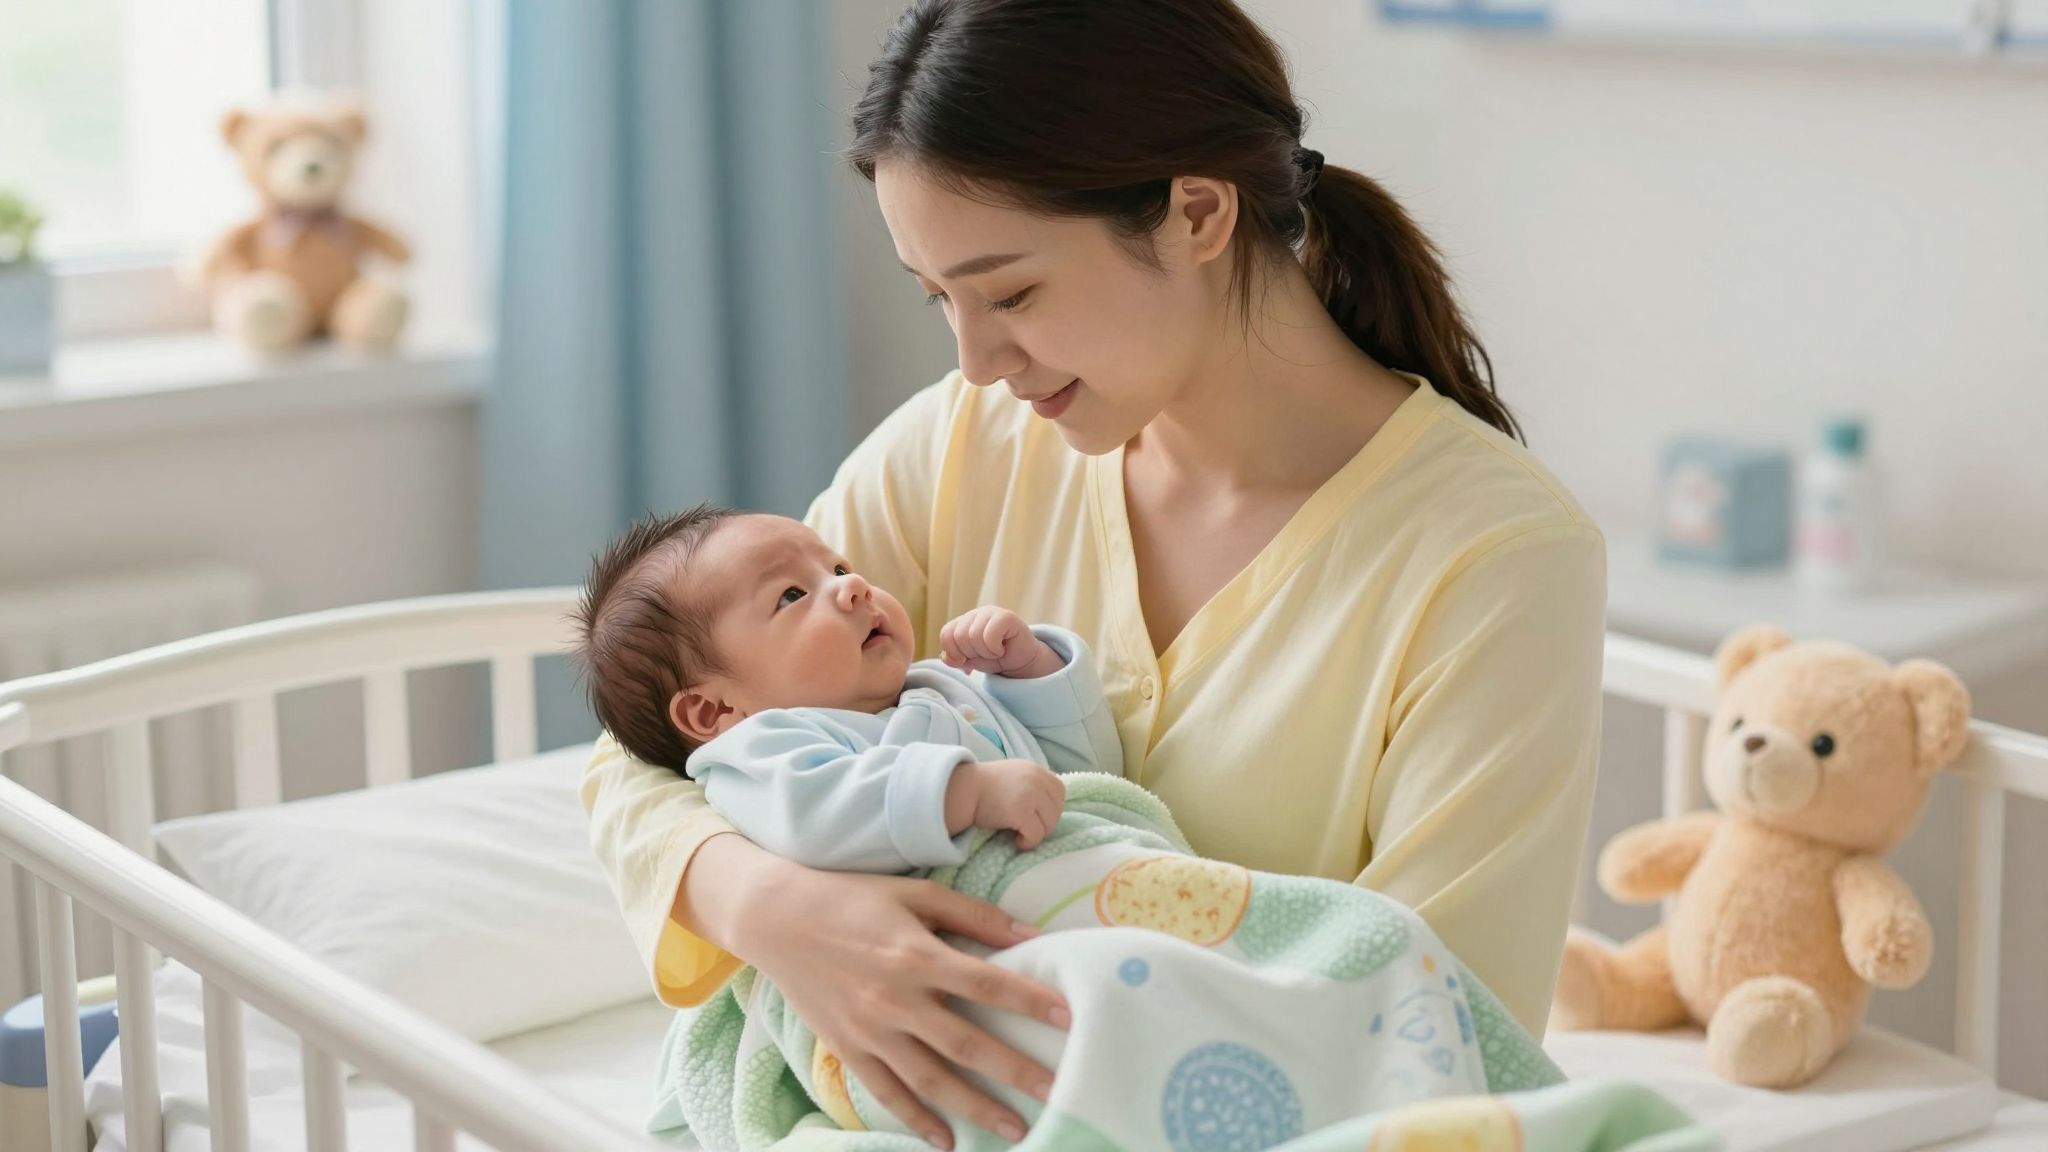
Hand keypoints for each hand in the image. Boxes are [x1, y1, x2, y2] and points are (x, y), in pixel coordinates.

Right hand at [714, 844, 1069, 1148]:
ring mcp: (869, 1030)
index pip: (986, 983)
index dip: (1029, 1001)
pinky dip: (916, 1120)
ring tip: (1017, 1129)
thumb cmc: (851, 897)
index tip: (1069, 1018)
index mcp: (915, 954)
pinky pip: (887, 1092)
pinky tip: (946, 1140)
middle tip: (1059, 1091)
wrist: (775, 918)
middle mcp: (895, 999)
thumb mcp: (915, 892)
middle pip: (966, 1043)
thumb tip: (1030, 931)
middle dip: (1015, 1071)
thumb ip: (973, 914)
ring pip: (931, 1080)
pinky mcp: (846, 1048)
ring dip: (975, 1108)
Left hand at [940, 607, 1060, 678]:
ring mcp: (990, 613)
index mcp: (963, 622)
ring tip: (995, 651)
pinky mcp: (1006, 616)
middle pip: (960, 636)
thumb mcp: (970, 661)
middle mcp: (975, 614)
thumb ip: (954, 658)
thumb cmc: (995, 658)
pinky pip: (990, 635)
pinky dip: (994, 649)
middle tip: (986, 654)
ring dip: (985, 652)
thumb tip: (945, 657)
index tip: (967, 659)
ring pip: (974, 636)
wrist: (1021, 661)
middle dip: (972, 653)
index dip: (954, 652)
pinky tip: (1002, 648)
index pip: (946, 634)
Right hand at [952, 758, 1064, 849]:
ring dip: (1037, 834)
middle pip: (1056, 810)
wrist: (963, 790)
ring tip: (1020, 835)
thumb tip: (1047, 808)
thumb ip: (1032, 785)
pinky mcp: (1021, 811)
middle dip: (1044, 824)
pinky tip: (1016, 840)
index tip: (1035, 817)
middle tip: (1026, 829)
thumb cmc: (983, 787)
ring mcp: (1030, 794)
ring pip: (1049, 825)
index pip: (1059, 792)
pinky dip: (1028, 842)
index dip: (1050, 808)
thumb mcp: (1014, 776)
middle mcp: (1037, 779)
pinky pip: (1036, 835)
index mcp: (1036, 770)